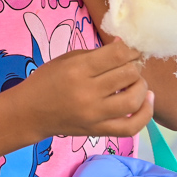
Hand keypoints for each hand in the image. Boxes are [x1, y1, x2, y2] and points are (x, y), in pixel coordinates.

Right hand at [15, 39, 153, 138]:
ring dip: (141, 87)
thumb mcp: (66, 59)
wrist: (30, 113)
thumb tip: (124, 46)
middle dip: (134, 66)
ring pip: (133, 100)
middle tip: (130, 65)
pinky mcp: (98, 131)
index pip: (117, 55)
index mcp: (78, 69)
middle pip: (128, 75)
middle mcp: (88, 92)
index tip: (131, 49)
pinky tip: (147, 100)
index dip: (130, 49)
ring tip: (136, 82)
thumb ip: (96, 53)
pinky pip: (131, 127)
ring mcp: (95, 115)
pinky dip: (145, 114)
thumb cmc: (46, 81)